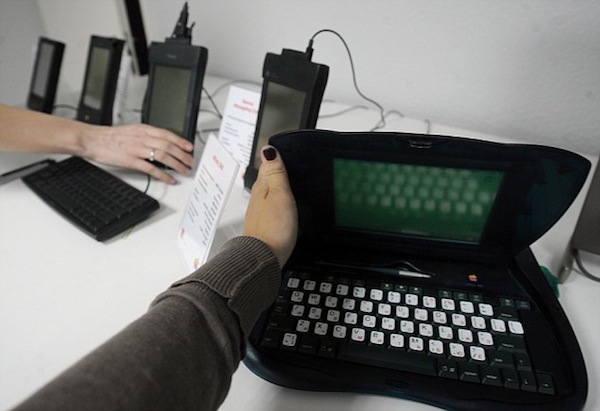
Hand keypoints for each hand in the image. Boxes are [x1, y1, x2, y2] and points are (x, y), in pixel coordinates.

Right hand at [83, 123, 194, 183]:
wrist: (92, 140)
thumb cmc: (110, 137)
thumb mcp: (131, 131)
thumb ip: (146, 136)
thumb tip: (161, 143)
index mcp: (143, 129)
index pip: (167, 134)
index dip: (181, 141)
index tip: (190, 147)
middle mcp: (142, 138)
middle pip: (168, 146)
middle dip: (182, 155)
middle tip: (190, 162)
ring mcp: (137, 149)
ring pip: (163, 156)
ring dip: (177, 165)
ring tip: (184, 170)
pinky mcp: (131, 161)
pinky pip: (151, 169)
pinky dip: (163, 175)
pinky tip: (169, 179)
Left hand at [244, 146, 297, 267]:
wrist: (264, 258)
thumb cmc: (273, 228)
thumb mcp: (280, 194)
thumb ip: (276, 172)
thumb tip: (269, 149)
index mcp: (262, 186)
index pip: (268, 163)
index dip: (278, 156)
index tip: (286, 150)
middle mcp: (258, 197)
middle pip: (269, 178)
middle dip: (278, 170)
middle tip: (289, 161)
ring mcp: (261, 211)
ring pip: (270, 192)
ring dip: (279, 186)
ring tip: (290, 180)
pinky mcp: (266, 224)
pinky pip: (272, 206)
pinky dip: (279, 202)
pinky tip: (286, 205)